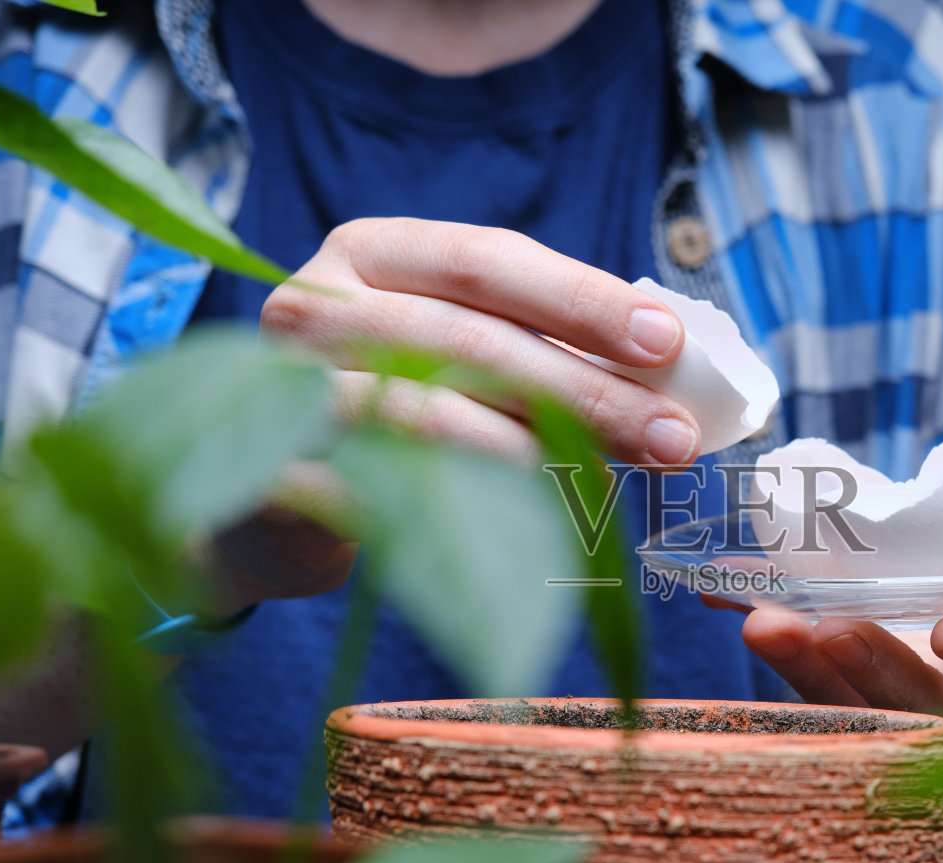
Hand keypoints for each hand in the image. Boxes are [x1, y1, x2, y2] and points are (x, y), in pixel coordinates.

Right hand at [260, 217, 700, 467]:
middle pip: (469, 341)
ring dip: (538, 454)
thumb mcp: (459, 352)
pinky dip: (470, 509)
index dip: (583, 301)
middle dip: (585, 391)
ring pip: (429, 417)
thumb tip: (671, 377)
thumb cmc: (394, 409)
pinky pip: (390, 495)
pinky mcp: (272, 477)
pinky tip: (538, 528)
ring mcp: (283, 392)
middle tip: (674, 438)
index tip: (668, 342)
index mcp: (372, 253)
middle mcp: (316, 306)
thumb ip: (543, 346)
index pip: (487, 260)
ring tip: (616, 483)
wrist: (269, 503)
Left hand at [735, 448, 942, 773]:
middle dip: (881, 673)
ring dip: (817, 676)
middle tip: (824, 625)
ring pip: (874, 710)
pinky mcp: (877, 687)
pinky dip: (787, 661)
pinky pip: (831, 691)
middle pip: (940, 708)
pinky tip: (741, 614)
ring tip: (767, 623)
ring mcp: (931, 698)